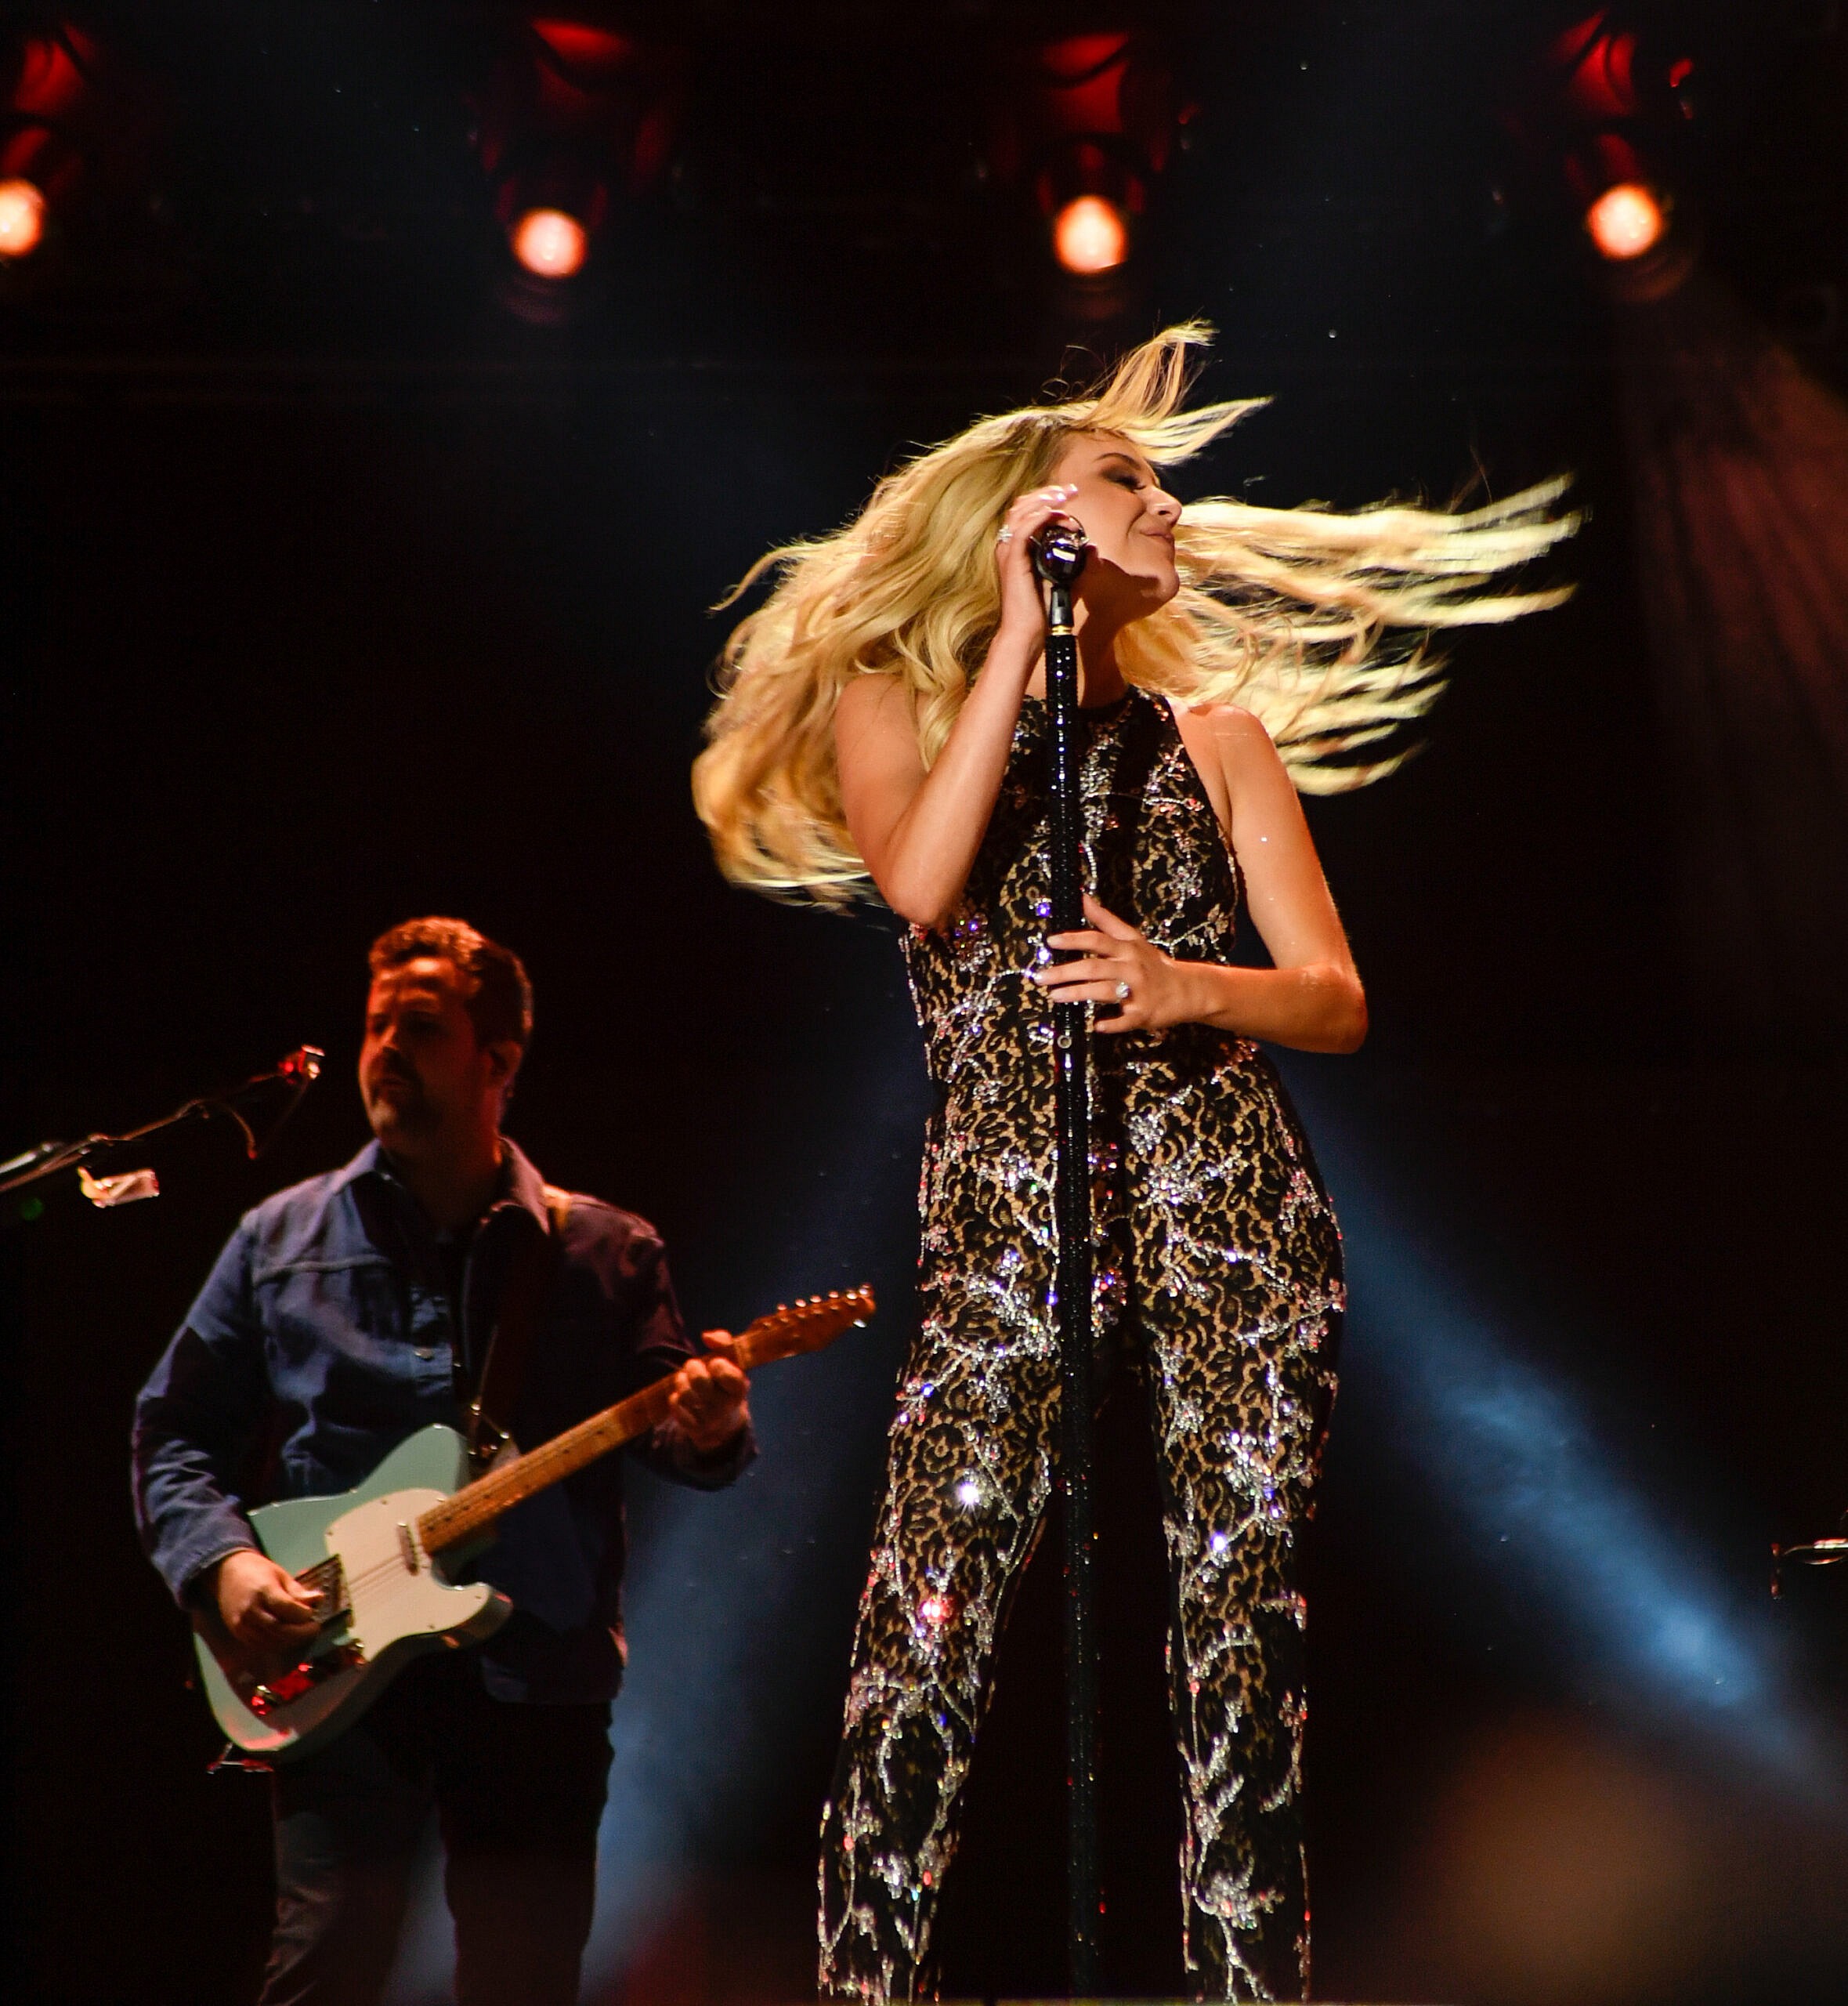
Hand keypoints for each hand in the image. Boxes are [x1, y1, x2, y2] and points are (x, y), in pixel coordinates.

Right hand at [212, 1548, 324, 1653]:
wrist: (227, 1572)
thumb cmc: (258, 1571)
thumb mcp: (280, 1575)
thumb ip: (297, 1591)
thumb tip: (319, 1599)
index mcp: (263, 1590)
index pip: (286, 1608)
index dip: (302, 1614)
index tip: (313, 1613)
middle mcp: (250, 1609)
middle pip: (278, 1629)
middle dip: (300, 1633)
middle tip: (314, 1629)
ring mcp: (241, 1623)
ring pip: (269, 1641)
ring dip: (289, 1641)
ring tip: (302, 1634)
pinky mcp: (236, 1631)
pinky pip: (258, 1644)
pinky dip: (275, 1645)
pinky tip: (286, 1638)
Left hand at [665, 1335, 750, 1455]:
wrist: (723, 1420)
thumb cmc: (725, 1382)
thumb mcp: (732, 1362)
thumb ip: (724, 1342)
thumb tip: (706, 1336)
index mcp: (739, 1388)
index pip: (723, 1371)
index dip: (716, 1364)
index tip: (716, 1365)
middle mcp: (726, 1406)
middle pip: (699, 1381)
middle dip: (692, 1367)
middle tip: (693, 1366)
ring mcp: (710, 1419)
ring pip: (685, 1393)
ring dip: (681, 1381)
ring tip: (686, 1380)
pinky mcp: (694, 1429)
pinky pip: (676, 1405)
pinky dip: (676, 1397)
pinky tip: (684, 1398)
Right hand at [994, 484, 1085, 644]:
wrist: (1027, 633)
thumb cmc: (1043, 612)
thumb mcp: (1068, 583)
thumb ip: (1081, 566)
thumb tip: (1093, 546)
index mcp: (1018, 549)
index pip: (1027, 512)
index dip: (1047, 499)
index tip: (1070, 496)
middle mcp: (1009, 547)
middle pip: (1022, 505)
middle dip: (1047, 493)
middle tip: (1071, 491)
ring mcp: (1009, 552)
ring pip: (1021, 511)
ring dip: (1044, 500)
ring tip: (1065, 498)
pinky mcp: (1013, 560)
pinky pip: (1024, 529)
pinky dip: (1041, 516)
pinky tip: (1057, 514)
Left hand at [1033, 893, 1194, 1033]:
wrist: (1186, 990)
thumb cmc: (1152, 964)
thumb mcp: (1132, 938)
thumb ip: (1105, 920)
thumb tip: (1082, 898)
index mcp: (1127, 948)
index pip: (1097, 940)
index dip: (1073, 940)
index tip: (1051, 941)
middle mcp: (1131, 967)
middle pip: (1094, 967)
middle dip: (1065, 972)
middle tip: (1041, 977)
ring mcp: (1138, 991)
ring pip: (1104, 991)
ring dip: (1078, 994)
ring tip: (1055, 996)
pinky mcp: (1143, 1013)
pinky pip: (1125, 1019)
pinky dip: (1111, 1023)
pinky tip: (1096, 1026)